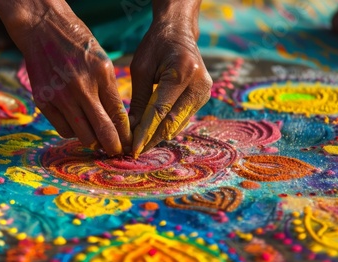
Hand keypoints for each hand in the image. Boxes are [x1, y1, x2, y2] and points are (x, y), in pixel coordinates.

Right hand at [0, 0, 131, 155]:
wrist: (42, 28)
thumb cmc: (78, 45)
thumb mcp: (102, 62)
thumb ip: (110, 91)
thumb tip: (118, 122)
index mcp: (101, 75)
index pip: (119, 116)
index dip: (126, 135)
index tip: (129, 143)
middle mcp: (81, 87)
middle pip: (103, 132)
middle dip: (113, 146)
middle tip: (116, 150)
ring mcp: (60, 96)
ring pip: (83, 136)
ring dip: (93, 141)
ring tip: (97, 137)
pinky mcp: (44, 101)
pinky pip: (63, 130)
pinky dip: (73, 132)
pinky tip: (78, 123)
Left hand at [129, 18, 211, 156]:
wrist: (179, 31)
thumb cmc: (156, 45)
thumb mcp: (141, 68)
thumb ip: (139, 98)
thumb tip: (133, 128)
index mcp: (182, 72)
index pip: (161, 110)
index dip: (146, 132)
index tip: (133, 148)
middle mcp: (199, 84)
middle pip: (173, 121)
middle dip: (152, 138)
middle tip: (135, 152)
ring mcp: (205, 91)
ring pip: (179, 123)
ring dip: (160, 136)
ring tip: (141, 147)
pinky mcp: (204, 96)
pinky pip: (183, 118)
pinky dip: (168, 128)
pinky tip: (153, 135)